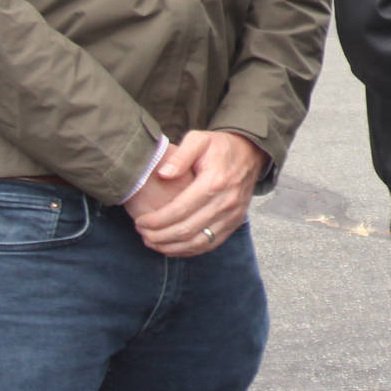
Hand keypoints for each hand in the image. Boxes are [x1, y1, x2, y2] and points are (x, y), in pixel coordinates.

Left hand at [128, 131, 266, 256]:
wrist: (251, 153)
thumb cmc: (220, 147)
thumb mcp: (199, 140)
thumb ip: (180, 156)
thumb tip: (163, 174)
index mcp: (215, 182)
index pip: (179, 210)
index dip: (156, 220)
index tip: (140, 221)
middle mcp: (226, 202)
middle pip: (186, 230)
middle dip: (159, 236)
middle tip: (142, 233)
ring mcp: (233, 215)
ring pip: (198, 242)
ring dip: (172, 247)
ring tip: (152, 242)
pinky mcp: (235, 222)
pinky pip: (210, 244)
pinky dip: (189, 250)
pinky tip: (172, 247)